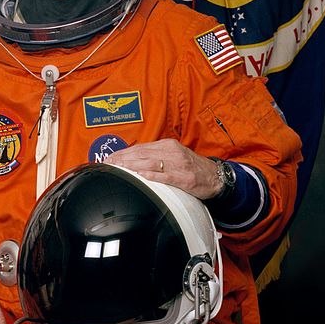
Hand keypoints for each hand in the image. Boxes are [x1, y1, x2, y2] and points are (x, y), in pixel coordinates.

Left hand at [103, 138, 223, 198]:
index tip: (109, 158)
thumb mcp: (174, 155)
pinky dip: (153, 175)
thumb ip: (155, 155)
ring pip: (151, 163)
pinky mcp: (185, 178)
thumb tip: (131, 159)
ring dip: (132, 166)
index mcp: (167, 145)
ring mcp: (179, 165)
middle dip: (122, 159)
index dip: (123, 153)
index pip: (140, 147)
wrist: (216, 177)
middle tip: (108, 164)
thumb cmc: (192, 167)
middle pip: (142, 154)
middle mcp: (172, 152)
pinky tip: (141, 176)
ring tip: (119, 168)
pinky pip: (166, 176)